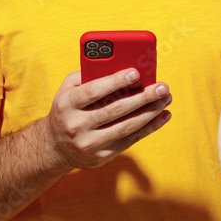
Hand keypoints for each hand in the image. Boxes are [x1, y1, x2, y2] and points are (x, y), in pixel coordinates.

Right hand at [47, 68, 171, 169]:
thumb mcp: (66, 89)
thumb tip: (117, 64)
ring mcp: (89, 143)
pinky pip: (130, 140)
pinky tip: (162, 116)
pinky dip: (149, 128)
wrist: (54, 147)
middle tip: (162, 87)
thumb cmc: (66, 109)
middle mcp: (76, 125)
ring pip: (126, 126)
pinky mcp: (102, 155)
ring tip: (166, 99)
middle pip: (115, 109)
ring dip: (150, 112)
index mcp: (67, 104)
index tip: (136, 73)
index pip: (94, 91)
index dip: (115, 82)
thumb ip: (86, 75)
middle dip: (142, 97)